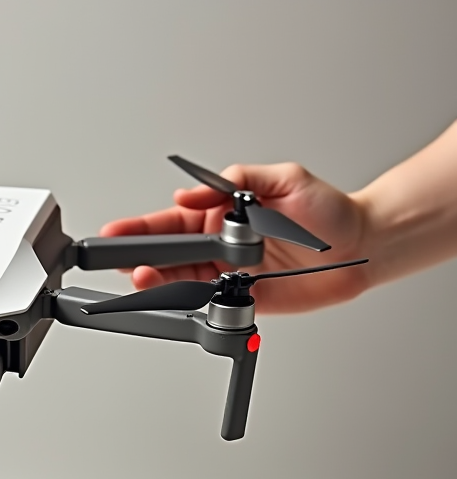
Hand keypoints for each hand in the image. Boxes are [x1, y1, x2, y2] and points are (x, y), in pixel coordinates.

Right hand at [99, 163, 371, 313]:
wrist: (360, 248)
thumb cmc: (327, 211)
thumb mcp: (284, 178)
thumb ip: (237, 180)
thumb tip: (192, 192)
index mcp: (220, 213)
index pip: (171, 220)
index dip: (141, 227)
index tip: (117, 231)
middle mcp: (218, 244)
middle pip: (167, 252)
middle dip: (138, 256)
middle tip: (118, 259)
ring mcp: (226, 273)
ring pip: (180, 278)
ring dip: (157, 279)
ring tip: (140, 278)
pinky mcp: (240, 297)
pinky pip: (205, 300)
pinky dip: (185, 300)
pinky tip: (170, 295)